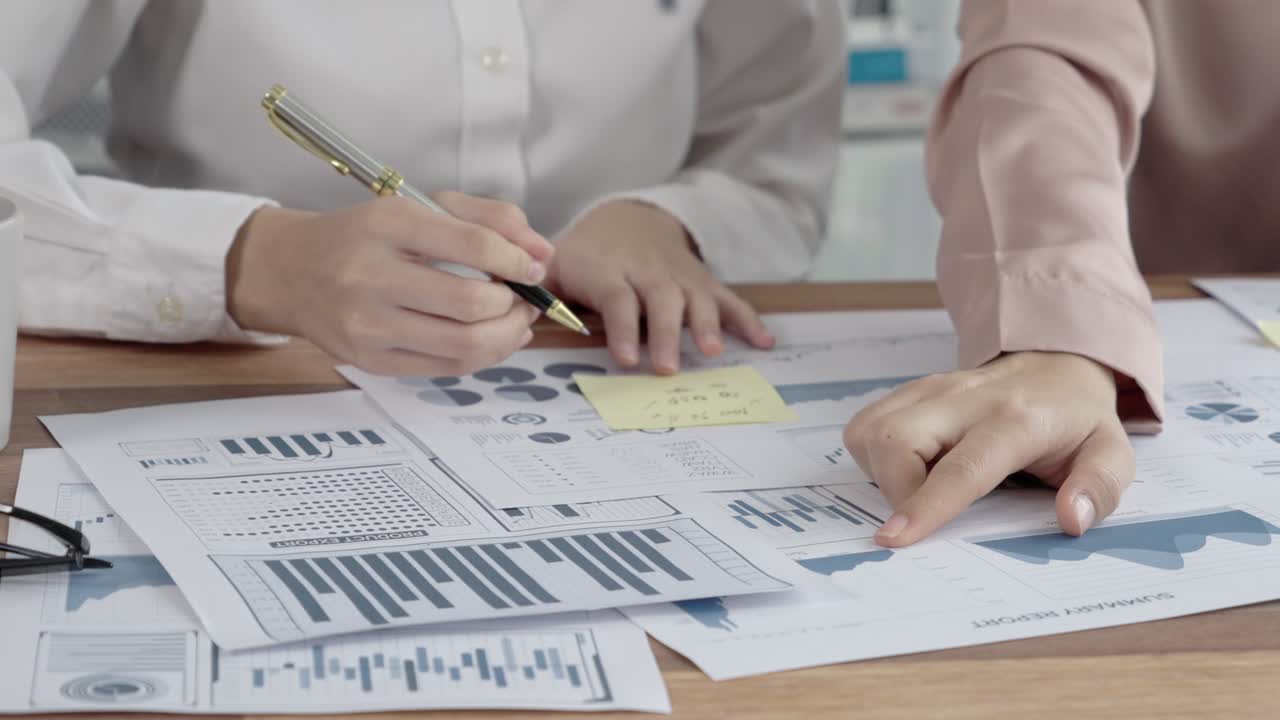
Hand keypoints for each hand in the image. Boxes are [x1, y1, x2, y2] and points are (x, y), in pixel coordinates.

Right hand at [226, 193, 553, 375]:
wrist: (291, 271)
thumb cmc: (365, 237)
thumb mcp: (421, 207)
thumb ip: (489, 219)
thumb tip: (543, 253)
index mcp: (387, 224)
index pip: (472, 245)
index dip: (517, 261)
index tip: (533, 266)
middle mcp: (371, 275)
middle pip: (471, 304)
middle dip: (515, 304)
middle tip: (526, 296)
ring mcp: (367, 325)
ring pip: (464, 345)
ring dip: (507, 335)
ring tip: (516, 319)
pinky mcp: (371, 360)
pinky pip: (447, 367)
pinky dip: (485, 355)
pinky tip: (494, 338)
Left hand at [547, 200, 773, 373]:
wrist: (630, 216)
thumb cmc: (586, 255)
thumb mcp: (554, 265)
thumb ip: (537, 291)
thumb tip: (510, 314)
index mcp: (608, 271)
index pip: (618, 298)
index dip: (624, 328)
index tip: (628, 358)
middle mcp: (647, 272)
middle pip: (661, 301)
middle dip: (667, 334)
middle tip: (668, 368)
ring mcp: (679, 276)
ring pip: (696, 298)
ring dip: (707, 324)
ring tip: (713, 352)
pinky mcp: (703, 282)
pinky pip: (728, 299)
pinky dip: (748, 319)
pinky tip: (765, 342)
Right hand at [843, 352, 1133, 546]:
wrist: (1056, 362)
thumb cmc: (1078, 420)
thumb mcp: (1114, 454)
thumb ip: (1098, 488)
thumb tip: (1070, 520)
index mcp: (1017, 420)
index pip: (963, 467)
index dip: (926, 504)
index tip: (896, 537)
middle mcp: (966, 397)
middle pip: (897, 440)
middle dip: (893, 490)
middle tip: (921, 515)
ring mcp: (932, 388)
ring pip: (872, 430)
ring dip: (881, 473)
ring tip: (919, 487)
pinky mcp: (910, 390)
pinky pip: (867, 425)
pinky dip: (874, 456)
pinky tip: (908, 467)